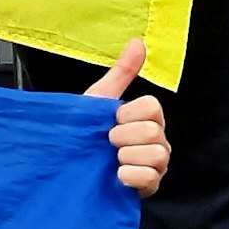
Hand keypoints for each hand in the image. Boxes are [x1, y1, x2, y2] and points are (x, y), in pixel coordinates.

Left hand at [84, 38, 169, 197]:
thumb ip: (122, 72)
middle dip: (122, 137)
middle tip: (108, 142)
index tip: (111, 120)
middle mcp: (159, 141)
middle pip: (153, 132)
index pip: (152, 107)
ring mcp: (157, 165)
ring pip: (156, 156)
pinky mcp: (150, 187)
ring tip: (112, 160)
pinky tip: (116, 176)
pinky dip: (128, 176)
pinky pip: (149, 178)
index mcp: (148, 118)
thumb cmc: (86, 129)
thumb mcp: (100, 98)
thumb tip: (138, 41)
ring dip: (125, 157)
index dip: (127, 114)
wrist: (69, 163)